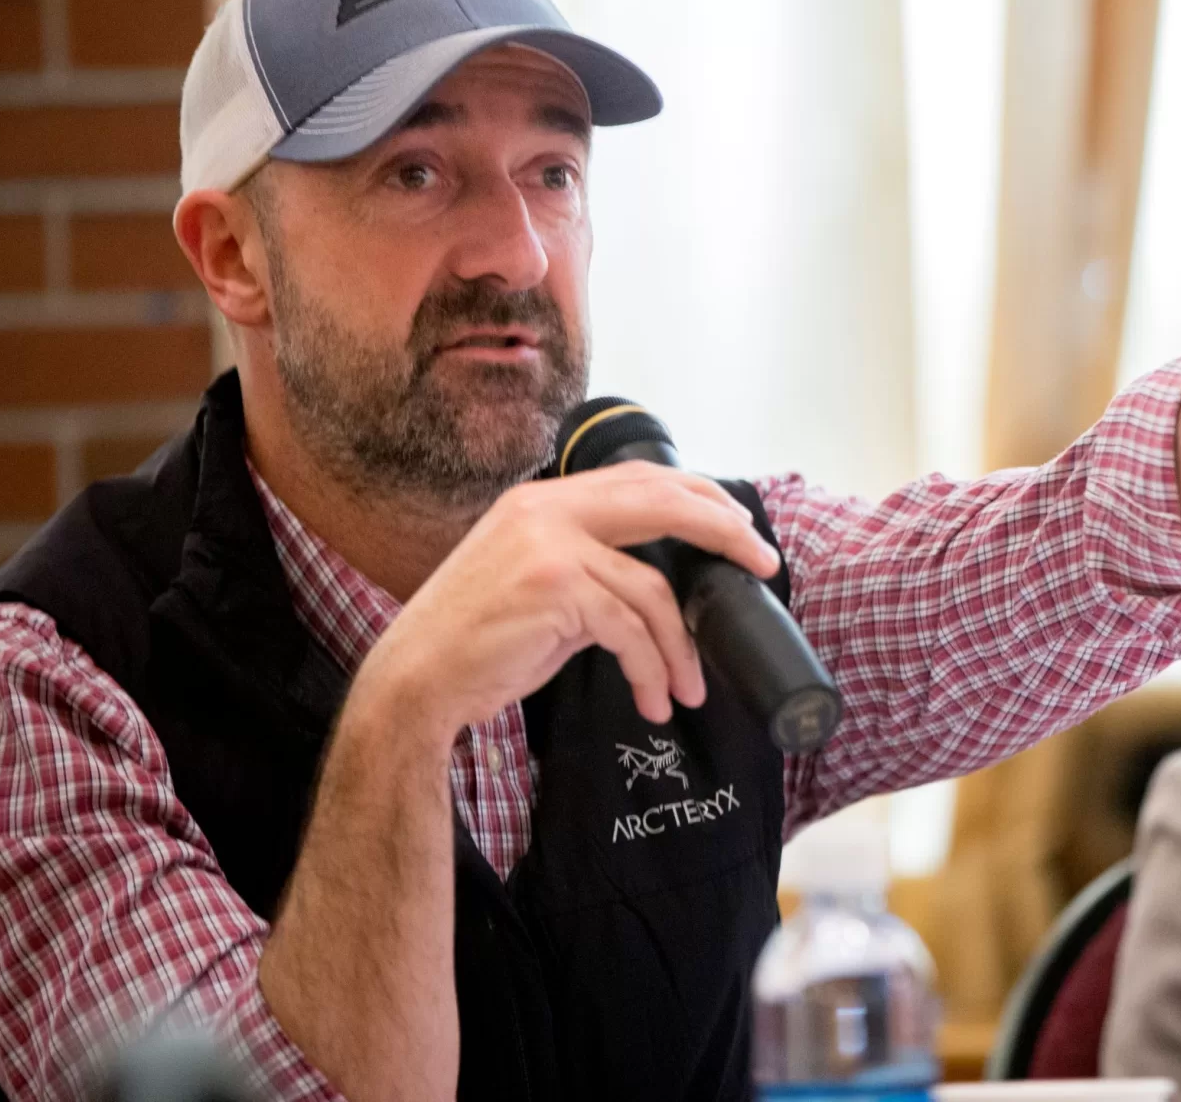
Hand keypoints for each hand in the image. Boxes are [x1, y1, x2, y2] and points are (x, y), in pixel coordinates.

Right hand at [349, 461, 782, 736]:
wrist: (415, 681)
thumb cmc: (477, 642)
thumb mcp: (537, 584)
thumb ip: (591, 568)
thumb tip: (658, 587)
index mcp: (544, 502)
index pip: (640, 480)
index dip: (699, 497)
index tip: (739, 526)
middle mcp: (547, 510)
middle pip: (663, 502)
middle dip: (724, 531)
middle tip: (764, 564)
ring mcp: (550, 546)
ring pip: (652, 589)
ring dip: (679, 647)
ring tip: (687, 688)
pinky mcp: (555, 589)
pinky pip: (631, 630)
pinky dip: (652, 670)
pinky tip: (653, 699)